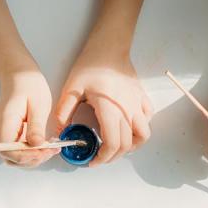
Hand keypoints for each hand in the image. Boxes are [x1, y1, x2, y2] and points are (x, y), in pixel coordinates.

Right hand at [0, 69, 56, 166]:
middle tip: (51, 151)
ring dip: (33, 157)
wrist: (20, 73)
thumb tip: (37, 145)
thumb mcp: (38, 104)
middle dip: (31, 159)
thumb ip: (36, 126)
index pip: (7, 150)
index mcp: (5, 121)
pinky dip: (32, 151)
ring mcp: (5, 131)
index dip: (25, 156)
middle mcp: (1, 129)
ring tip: (51, 149)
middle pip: (10, 156)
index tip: (43, 152)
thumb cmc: (28, 84)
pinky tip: (46, 145)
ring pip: (15, 155)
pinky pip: (19, 147)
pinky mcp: (11, 132)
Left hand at [53, 49, 152, 164]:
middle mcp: (128, 110)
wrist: (109, 46)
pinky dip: (140, 128)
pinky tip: (128, 127)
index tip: (93, 161)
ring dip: (132, 146)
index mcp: (110, 110)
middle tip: (100, 157)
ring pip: (143, 135)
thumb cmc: (90, 65)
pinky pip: (147, 119)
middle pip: (127, 145)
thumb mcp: (72, 88)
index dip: (103, 158)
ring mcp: (138, 104)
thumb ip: (64, 112)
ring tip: (117, 146)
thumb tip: (59, 132)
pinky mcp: (142, 97)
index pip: (112, 144)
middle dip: (114, 156)